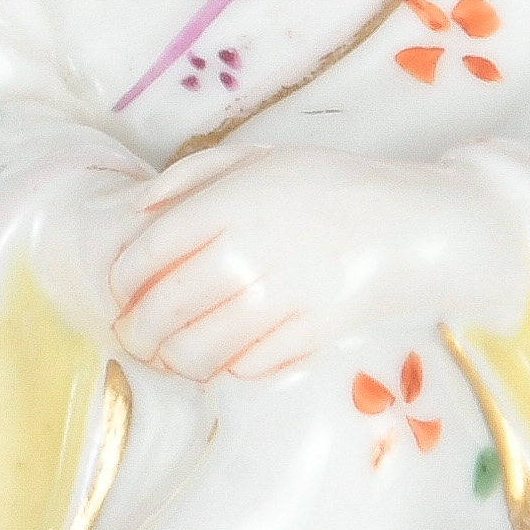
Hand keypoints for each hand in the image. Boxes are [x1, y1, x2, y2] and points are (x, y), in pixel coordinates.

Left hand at [102, 147, 529, 383]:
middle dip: (139, 331)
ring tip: (168, 359)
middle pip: (165, 308)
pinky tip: (219, 363)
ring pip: (200, 348)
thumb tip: (138, 207)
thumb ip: (192, 175)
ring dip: (174, 360)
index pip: (147, 253)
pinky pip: (249, 364)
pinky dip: (225, 370)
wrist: (409, 223)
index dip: (122, 281)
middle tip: (135, 338)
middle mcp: (247, 252)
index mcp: (227, 206)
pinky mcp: (312, 330)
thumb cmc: (324, 187)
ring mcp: (282, 295)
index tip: (120, 292)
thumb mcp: (256, 158)